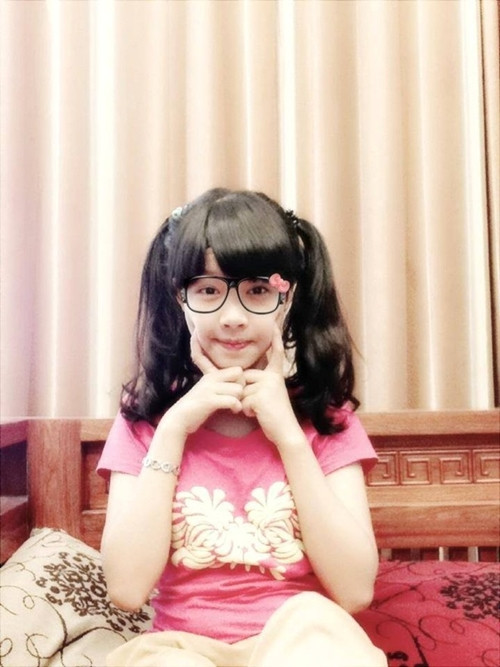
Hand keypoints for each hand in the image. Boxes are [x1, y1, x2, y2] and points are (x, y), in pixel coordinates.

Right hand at [159, 334, 244, 436]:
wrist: (179, 419)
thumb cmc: (196, 407)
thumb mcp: (208, 391)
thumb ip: (220, 385)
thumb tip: (240, 385)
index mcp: (212, 375)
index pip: (238, 369)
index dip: (242, 380)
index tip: (237, 392)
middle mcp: (211, 379)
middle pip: (240, 376)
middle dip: (243, 388)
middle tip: (238, 399)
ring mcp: (210, 389)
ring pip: (238, 389)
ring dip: (240, 399)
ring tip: (235, 406)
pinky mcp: (209, 401)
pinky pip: (232, 400)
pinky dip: (236, 407)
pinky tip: (232, 411)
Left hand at [241, 326, 303, 447]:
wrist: (286, 431)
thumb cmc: (274, 416)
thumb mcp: (268, 395)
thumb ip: (258, 384)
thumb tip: (241, 377)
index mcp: (276, 375)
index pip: (275, 354)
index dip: (276, 340)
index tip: (274, 324)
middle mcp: (273, 377)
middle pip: (244, 377)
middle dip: (244, 393)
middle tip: (260, 405)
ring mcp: (267, 385)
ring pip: (241, 390)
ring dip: (246, 404)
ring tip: (260, 411)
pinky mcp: (261, 395)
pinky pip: (242, 401)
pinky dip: (247, 411)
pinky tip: (259, 415)